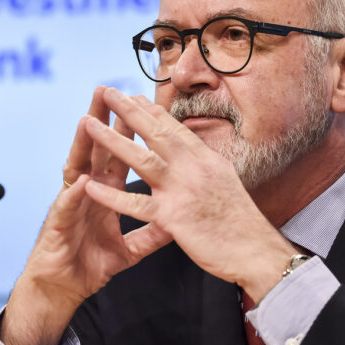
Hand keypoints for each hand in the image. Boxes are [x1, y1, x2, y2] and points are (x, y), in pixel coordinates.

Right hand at [0, 86, 172, 344]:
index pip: (117, 156)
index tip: (141, 106)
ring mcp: (70, 206)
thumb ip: (150, 233)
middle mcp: (86, 193)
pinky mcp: (58, 226)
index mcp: (103, 194)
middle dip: (101, 121)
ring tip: (88, 121)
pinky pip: (67, 208)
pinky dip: (73, 195)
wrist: (62, 289)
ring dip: (81, 146)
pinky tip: (79, 181)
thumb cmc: (89, 265)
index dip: (128, 133)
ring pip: (76, 169)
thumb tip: (175, 221)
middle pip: (96, 151)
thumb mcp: (128, 249)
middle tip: (108, 92)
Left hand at [83, 88, 295, 302]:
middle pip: (156, 133)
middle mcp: (194, 168)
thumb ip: (203, 165)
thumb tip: (192, 151)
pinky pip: (136, 204)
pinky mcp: (173, 217)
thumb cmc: (241, 222)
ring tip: (88, 124)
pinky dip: (112, 196)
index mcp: (206, 159)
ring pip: (141, 159)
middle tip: (108, 93)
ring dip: (112, 141)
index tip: (133, 96)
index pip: (174, 128)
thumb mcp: (225, 181)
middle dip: (129, 111)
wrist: (257, 252)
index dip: (151, 111)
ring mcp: (183, 190)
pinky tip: (90, 186)